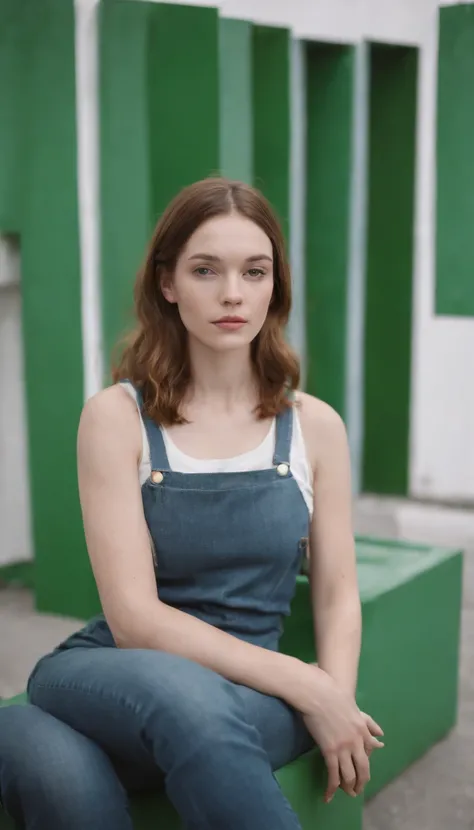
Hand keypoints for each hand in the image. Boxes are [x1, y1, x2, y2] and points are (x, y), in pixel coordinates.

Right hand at [300, 671, 383, 802]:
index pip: (368, 755)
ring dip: (348, 788)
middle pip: (363, 770)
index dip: (364, 766)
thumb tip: (381, 740)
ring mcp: (344, 747)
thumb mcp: (355, 709)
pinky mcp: (330, 751)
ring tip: (344, 794)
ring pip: (349, 776)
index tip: (360, 773)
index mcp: (363, 730)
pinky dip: (332, 789)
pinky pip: (333, 775)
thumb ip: (369, 724)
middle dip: (360, 784)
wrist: (317, 693)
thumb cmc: (333, 697)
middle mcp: (357, 741)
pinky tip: (328, 796)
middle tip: (356, 792)